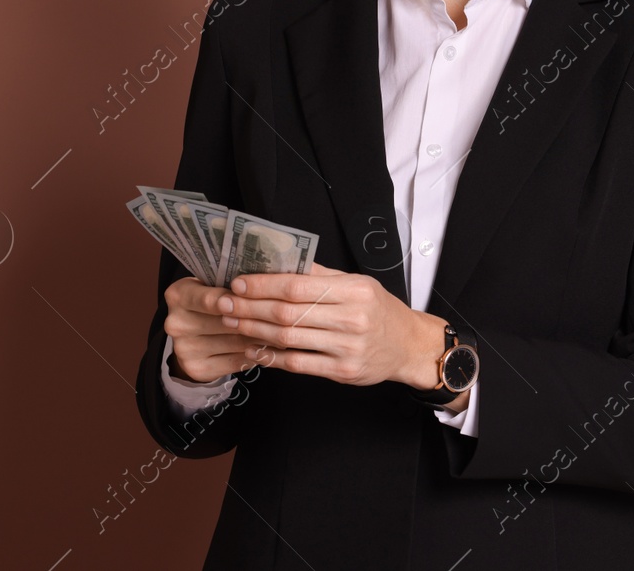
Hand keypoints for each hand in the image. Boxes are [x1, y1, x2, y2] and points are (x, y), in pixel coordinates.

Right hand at [163, 276, 281, 382]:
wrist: (191, 336)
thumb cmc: (209, 302)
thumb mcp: (212, 286)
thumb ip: (230, 287)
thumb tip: (265, 290)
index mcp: (178, 295)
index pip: (208, 298)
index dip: (235, 300)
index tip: (257, 299)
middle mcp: (176, 323)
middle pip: (225, 322)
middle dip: (257, 319)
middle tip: (285, 317)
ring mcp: (184, 348)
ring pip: (234, 342)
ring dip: (262, 338)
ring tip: (284, 332)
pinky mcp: (196, 369)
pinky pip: (235, 362)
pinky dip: (256, 355)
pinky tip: (270, 349)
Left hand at [218, 261, 454, 396]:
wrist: (409, 346)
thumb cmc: (378, 310)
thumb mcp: (357, 283)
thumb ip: (320, 275)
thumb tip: (278, 261)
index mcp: (354, 290)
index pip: (297, 285)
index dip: (263, 285)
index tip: (238, 282)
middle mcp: (352, 319)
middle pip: (289, 313)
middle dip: (250, 307)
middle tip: (224, 303)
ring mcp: (348, 348)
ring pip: (290, 339)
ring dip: (255, 331)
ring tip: (233, 322)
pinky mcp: (343, 371)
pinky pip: (298, 364)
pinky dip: (272, 357)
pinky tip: (254, 348)